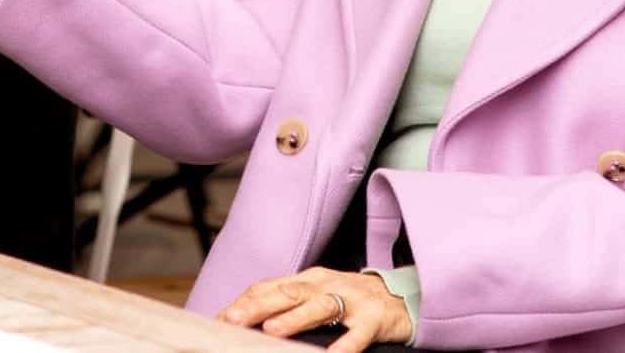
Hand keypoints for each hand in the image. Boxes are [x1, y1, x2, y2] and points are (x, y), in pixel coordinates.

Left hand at [217, 267, 412, 352]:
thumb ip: (289, 304)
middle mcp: (327, 284)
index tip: (220, 318)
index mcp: (309, 279)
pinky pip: (358, 334)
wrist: (403, 298)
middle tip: (232, 320)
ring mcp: (352, 300)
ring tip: (271, 329)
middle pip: (288, 292)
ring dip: (294, 318)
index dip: (245, 301)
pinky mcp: (375, 319)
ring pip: (320, 306)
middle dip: (258, 306)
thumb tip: (250, 321)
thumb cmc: (353, 300)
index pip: (270, 286)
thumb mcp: (319, 295)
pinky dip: (345, 345)